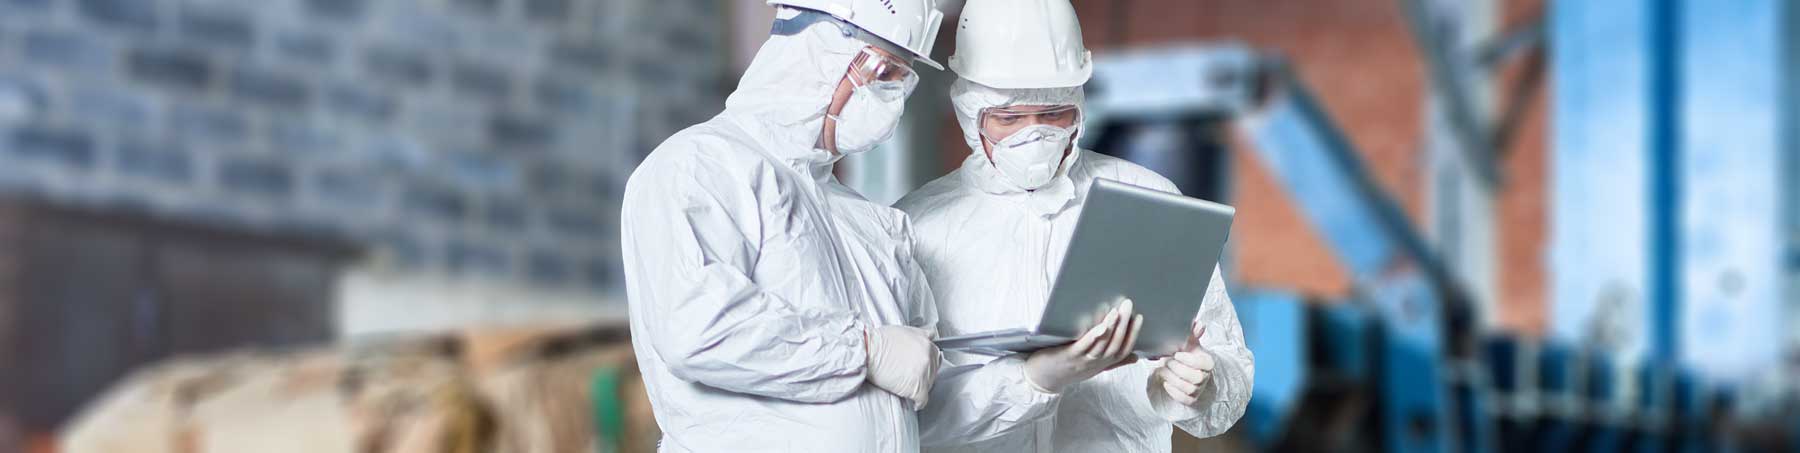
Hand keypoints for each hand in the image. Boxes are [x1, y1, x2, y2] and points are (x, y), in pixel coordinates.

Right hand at [865, 325, 940, 408]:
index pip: (935, 355)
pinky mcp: (917, 387)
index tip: (922, 367)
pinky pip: (923, 399)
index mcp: (926, 343)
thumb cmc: (879, 341)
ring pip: (929, 384)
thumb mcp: (904, 330)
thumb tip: (927, 338)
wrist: (867, 352)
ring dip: (921, 387)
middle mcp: (928, 356)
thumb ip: (920, 335)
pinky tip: (915, 403)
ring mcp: (924, 372)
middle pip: (933, 370)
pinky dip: (919, 403)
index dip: (927, 362)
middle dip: (925, 375)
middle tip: (913, 378)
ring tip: (909, 388)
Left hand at [1023, 299, 1142, 392]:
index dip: (1133, 334)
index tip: (1139, 318)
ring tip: (1118, 310)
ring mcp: (1083, 360)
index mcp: (1103, 364)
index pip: (1123, 350)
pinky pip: (1086, 345)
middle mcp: (1095, 363)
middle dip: (1125, 325)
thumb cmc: (1070, 370)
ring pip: (1103, 344)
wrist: (1043, 379)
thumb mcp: (1095, 367)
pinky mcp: (1070, 356)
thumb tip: (1135, 356)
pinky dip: (1096, 335)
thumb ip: (1114, 361)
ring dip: (1113, 327)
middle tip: (1129, 305)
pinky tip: (1102, 325)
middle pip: (1115, 344)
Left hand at [1153, 323, 1213, 405]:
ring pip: (1187, 388)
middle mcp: (1205, 378)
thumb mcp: (1189, 342)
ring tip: (1162, 369)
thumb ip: (1193, 332)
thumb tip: (1199, 323)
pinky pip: (1184, 399)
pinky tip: (1166, 382)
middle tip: (1165, 361)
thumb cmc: (1187, 354)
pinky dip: (1173, 391)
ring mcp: (1199, 390)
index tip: (1177, 354)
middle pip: (1195, 378)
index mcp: (1208, 363)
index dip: (1189, 360)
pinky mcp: (1191, 399)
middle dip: (1177, 369)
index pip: (1203, 365)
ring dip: (1172, 378)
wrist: (1185, 370)